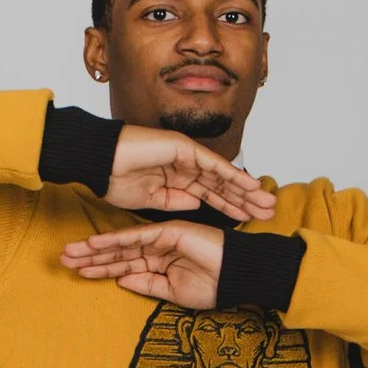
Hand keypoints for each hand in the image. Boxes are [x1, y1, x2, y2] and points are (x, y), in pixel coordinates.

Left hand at [60, 218, 228, 306]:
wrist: (236, 278)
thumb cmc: (212, 287)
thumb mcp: (172, 292)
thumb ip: (147, 285)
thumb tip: (120, 281)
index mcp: (157, 263)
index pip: (123, 266)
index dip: (100, 269)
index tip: (77, 272)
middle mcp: (155, 249)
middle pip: (116, 253)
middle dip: (90, 257)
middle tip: (63, 259)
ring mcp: (161, 239)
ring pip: (121, 245)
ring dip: (95, 249)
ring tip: (71, 252)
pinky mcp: (168, 232)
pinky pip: (137, 238)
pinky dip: (115, 241)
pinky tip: (95, 244)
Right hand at [102, 127, 275, 224]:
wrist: (99, 162)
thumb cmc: (115, 179)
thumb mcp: (149, 200)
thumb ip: (175, 201)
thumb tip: (198, 204)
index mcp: (176, 178)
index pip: (210, 194)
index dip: (229, 206)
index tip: (248, 219)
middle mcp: (185, 165)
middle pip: (221, 185)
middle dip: (245, 199)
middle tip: (268, 211)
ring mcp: (186, 154)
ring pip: (222, 175)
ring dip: (245, 188)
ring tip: (266, 201)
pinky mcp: (184, 147)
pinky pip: (213, 164)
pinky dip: (232, 175)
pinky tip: (250, 185)